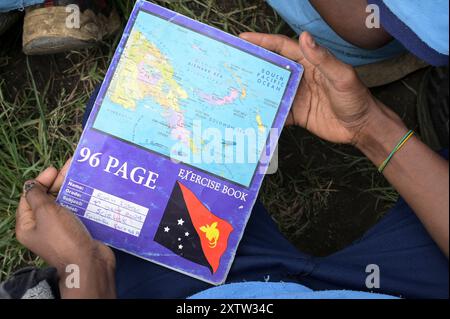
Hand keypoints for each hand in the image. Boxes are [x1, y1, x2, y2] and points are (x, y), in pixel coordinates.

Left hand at [16, 160, 115, 297]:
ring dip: (73, 189)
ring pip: (65, 203)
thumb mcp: (46, 213)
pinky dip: (83, 199)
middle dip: (59, 182)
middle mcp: (43, 226)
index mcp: (28, 225)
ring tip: (83, 175)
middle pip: (48, 198)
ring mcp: (62, 228)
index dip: (41, 181)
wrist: (89, 261)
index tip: (55, 169)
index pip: (30, 197)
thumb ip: (38, 195)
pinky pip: (78, 210)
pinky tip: (92, 189)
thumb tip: (31, 184)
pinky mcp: (78, 229)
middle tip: (71, 168)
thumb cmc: (64, 237)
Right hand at [240, 31, 389, 144]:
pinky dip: (264, 113)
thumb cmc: (356, 98)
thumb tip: (305, 37)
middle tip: (231, 63)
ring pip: (270, 90)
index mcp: (309, 62)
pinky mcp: (296, 113)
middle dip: (252, 64)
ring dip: (254, 90)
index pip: (281, 48)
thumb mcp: (341, 76)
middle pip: (271, 67)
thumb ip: (323, 59)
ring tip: (233, 89)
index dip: (262, 41)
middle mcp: (299, 77)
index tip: (243, 39)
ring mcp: (296, 95)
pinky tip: (251, 115)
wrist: (361, 127)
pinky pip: (276, 111)